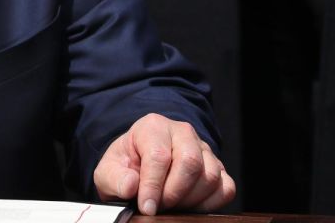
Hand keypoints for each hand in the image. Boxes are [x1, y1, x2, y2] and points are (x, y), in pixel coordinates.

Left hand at [93, 114, 235, 214]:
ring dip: (190, 200)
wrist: (139, 167)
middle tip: (159, 206)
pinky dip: (210, 204)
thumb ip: (115, 178)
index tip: (146, 207)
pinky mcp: (218, 167)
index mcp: (152, 127)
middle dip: (173, 193)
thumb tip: (131, 186)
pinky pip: (226, 188)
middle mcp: (182, 133)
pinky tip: (189, 206)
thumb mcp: (108, 172)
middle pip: (190, 162)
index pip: (159, 156)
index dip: (153, 186)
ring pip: (210, 176)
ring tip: (170, 206)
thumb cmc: (125, 168)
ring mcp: (204, 149)